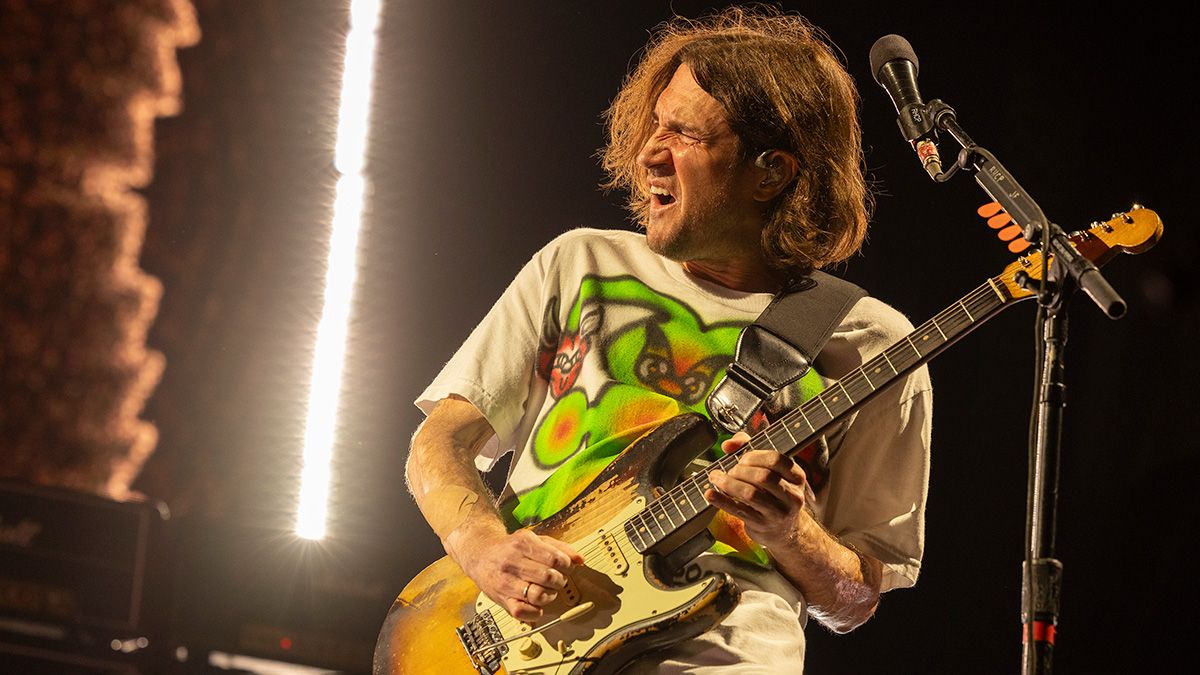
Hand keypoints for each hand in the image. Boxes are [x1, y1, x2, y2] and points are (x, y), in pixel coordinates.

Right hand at [449, 528, 583, 621]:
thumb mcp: (533, 539)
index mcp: (523, 544)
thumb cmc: (510, 548)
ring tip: (547, 590)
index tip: (566, 567)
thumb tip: (580, 560)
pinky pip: (524, 612)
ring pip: (539, 595)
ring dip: (550, 595)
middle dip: (559, 580)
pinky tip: (536, 603)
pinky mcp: (502, 600)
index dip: (567, 566)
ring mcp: (506, 582)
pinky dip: (536, 611)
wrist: (480, 555)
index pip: (555, 559)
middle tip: (557, 579)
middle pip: (549, 577)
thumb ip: (559, 548)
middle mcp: (513, 562)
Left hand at [704, 431, 809, 548]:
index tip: (742, 458)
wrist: (784, 530)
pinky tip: (710, 494)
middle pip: (763, 477)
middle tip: (730, 471)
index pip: (777, 460)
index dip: (755, 456)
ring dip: (728, 483)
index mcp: (797, 477)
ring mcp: (778, 513)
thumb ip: (749, 449)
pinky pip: (739, 511)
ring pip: (750, 494)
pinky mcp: (762, 525)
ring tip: (717, 478)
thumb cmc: (773, 493)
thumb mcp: (769, 470)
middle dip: (740, 471)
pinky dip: (721, 500)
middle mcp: (792, 496)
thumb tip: (728, 444)